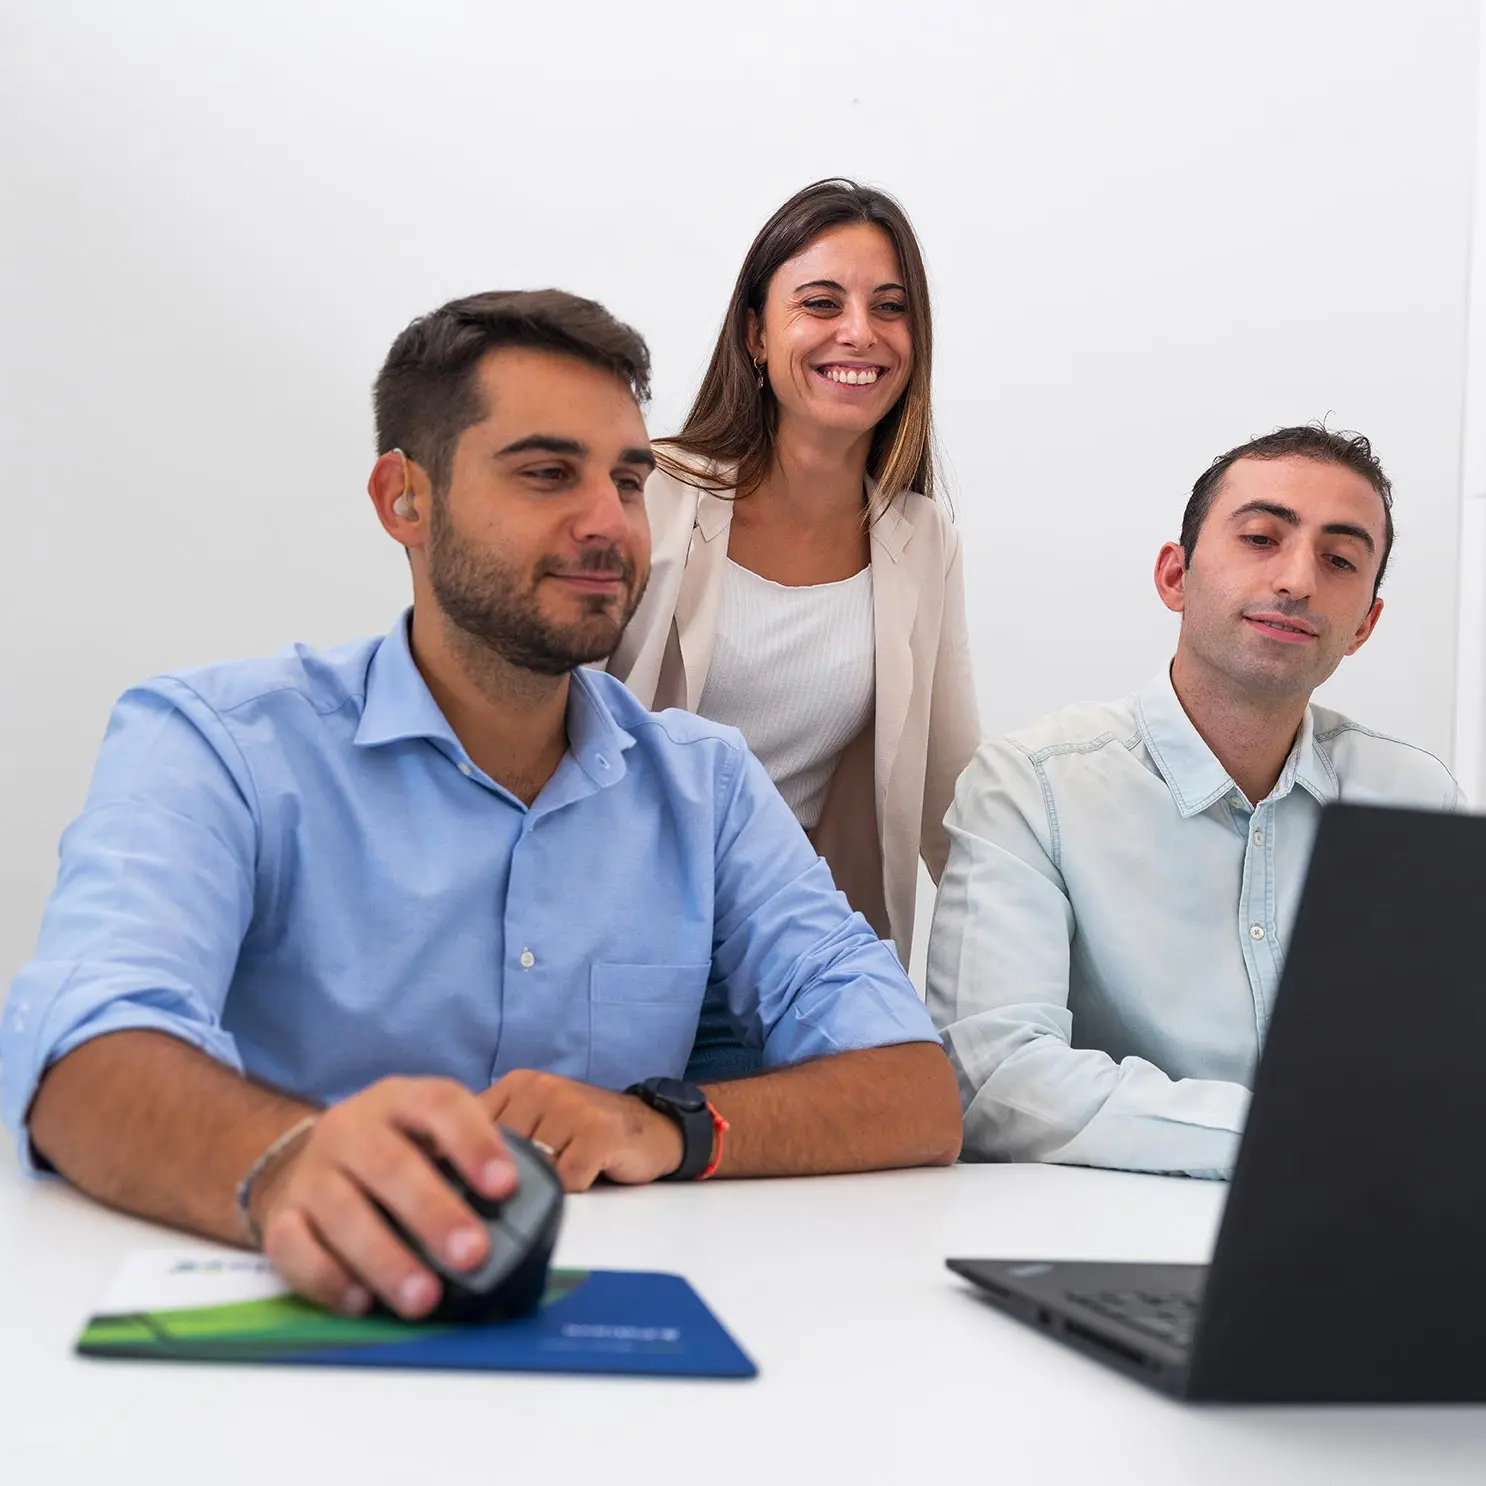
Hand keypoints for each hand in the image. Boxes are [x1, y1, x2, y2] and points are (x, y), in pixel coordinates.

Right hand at [252, 1076, 515, 1319]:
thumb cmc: (393, 1153)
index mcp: (400, 1100)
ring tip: (425, 1298)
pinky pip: (294, 1249)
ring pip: (342, 1212)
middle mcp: (351, 1129)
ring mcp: (312, 1173)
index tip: (505, 1187)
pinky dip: (328, 1278)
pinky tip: (362, 1302)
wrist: (306, 1162)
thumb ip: (469, 1165)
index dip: (474, 1143)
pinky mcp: (281, 1218)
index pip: (440, 1106)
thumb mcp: (429, 1137)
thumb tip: (531, 1217)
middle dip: (434, 1213)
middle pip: (390, 1165)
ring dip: (386, 1258)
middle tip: (472, 1255)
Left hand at [480, 1070, 683, 1191]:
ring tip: (559, 1183)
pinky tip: (585, 1180)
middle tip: (521, 1194)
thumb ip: (494, 1141)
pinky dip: (572, 1192)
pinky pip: (565, 1180)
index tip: (466, 1188)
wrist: (652, 1128)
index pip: (466, 1129)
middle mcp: (539, 1088)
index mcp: (516, 1085)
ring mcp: (570, 1106)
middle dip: (503, 1184)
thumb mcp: (533, 1126)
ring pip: (530, 1169)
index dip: (463, 1165)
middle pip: (496, 1155)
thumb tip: (443, 1181)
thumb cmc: (585, 1136)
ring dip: (542, 1189)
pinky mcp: (597, 1131)